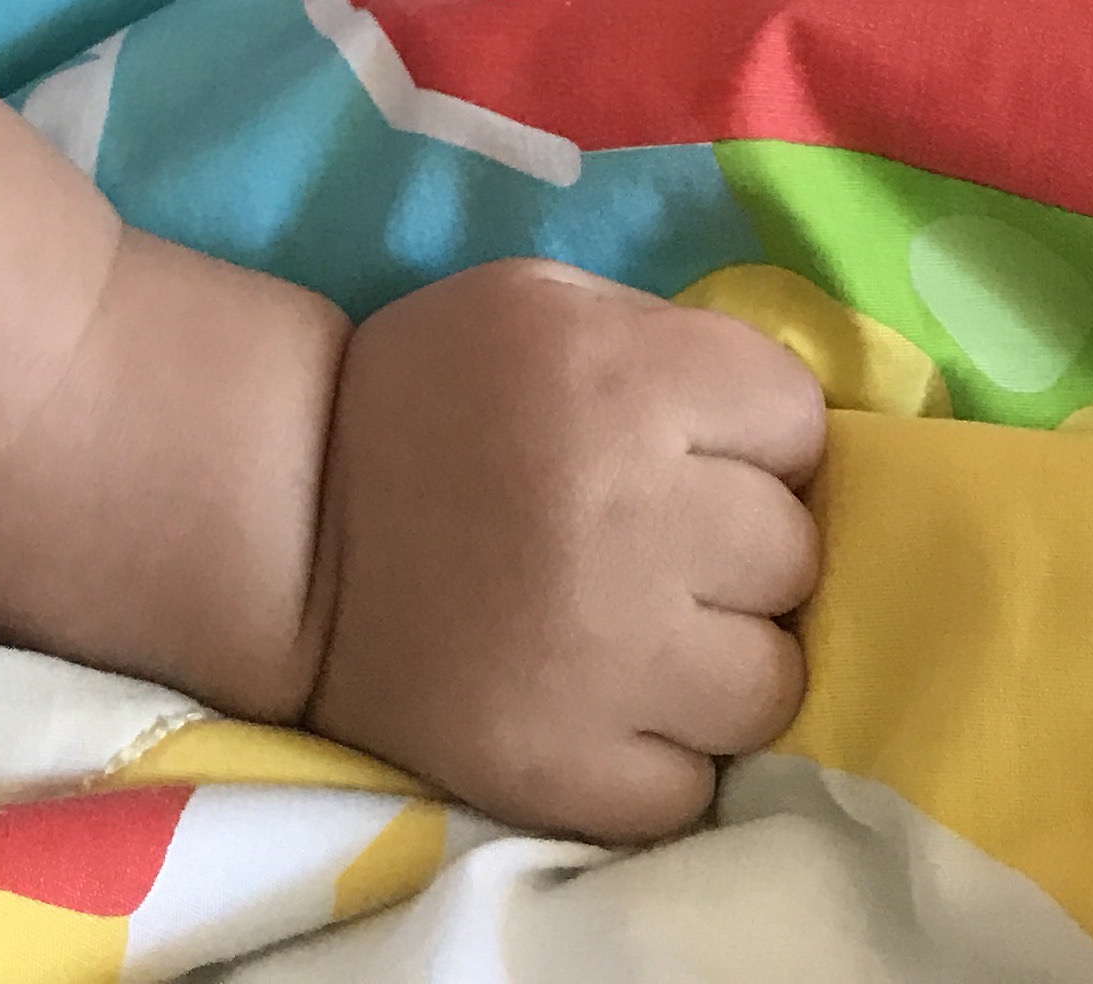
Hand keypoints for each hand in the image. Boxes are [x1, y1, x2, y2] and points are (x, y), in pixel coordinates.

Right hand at [305, 262, 823, 839]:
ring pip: (771, 684)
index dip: (750, 434)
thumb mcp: (542, 308)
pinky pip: (700, 784)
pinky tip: (598, 700)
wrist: (289, 526)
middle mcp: (629, 519)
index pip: (798, 420)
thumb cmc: (433, 396)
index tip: (690, 447)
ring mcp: (607, 662)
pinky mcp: (573, 775)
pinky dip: (661, 750)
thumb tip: (803, 426)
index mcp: (619, 381)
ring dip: (718, 659)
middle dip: (735, 546)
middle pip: (794, 554)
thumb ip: (674, 345)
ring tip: (636, 631)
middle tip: (653, 542)